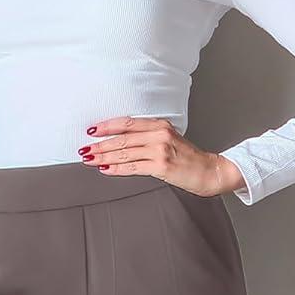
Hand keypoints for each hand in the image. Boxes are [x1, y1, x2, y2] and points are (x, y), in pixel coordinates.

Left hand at [77, 118, 244, 196]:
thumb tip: (123, 142)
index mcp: (161, 125)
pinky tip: (105, 169)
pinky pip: (132, 167)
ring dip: (103, 157)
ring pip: (125, 152)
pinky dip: (116, 168)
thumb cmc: (189, 158)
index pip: (127, 123)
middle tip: (84, 150)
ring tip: (89, 160)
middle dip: (100, 145)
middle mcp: (159, 135)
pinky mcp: (161, 166)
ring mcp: (160, 150)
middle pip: (122, 138)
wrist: (210, 171)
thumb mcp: (170, 140)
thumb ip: (150, 137)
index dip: (107, 126)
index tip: (91, 130)